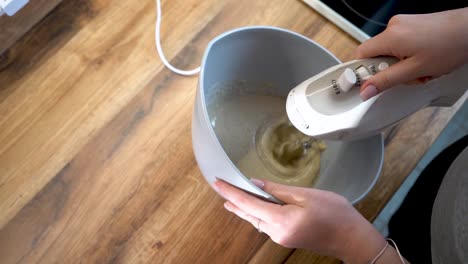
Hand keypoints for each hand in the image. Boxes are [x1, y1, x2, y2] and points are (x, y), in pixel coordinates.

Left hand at [213, 179, 386, 262]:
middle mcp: (277, 233)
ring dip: (243, 207)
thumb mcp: (307, 195)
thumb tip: (256, 184)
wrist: (352, 238)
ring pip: (256, 220)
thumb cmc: (336, 215)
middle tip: (220, 187)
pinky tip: (253, 207)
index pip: (248, 204)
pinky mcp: (287, 238)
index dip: (231, 192)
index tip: (218, 183)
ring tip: (231, 197)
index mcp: (281, 220)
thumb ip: (278, 190)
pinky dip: (256, 213)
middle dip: (234, 200)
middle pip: (249, 214)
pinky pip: (265, 224)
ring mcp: (281, 237)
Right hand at [355, 8, 467, 100]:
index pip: (360, 55)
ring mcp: (403, 24)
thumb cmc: (451, 46)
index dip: (363, 71)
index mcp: (390, 37)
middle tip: (408, 76)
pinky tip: (424, 59)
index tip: (369, 83)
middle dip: (389, 70)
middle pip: (377, 54)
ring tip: (421, 68)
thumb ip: (386, 81)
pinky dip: (408, 55)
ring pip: (390, 51)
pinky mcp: (412, 24)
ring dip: (401, 65)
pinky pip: (400, 44)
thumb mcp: (415, 71)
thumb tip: (366, 90)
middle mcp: (393, 26)